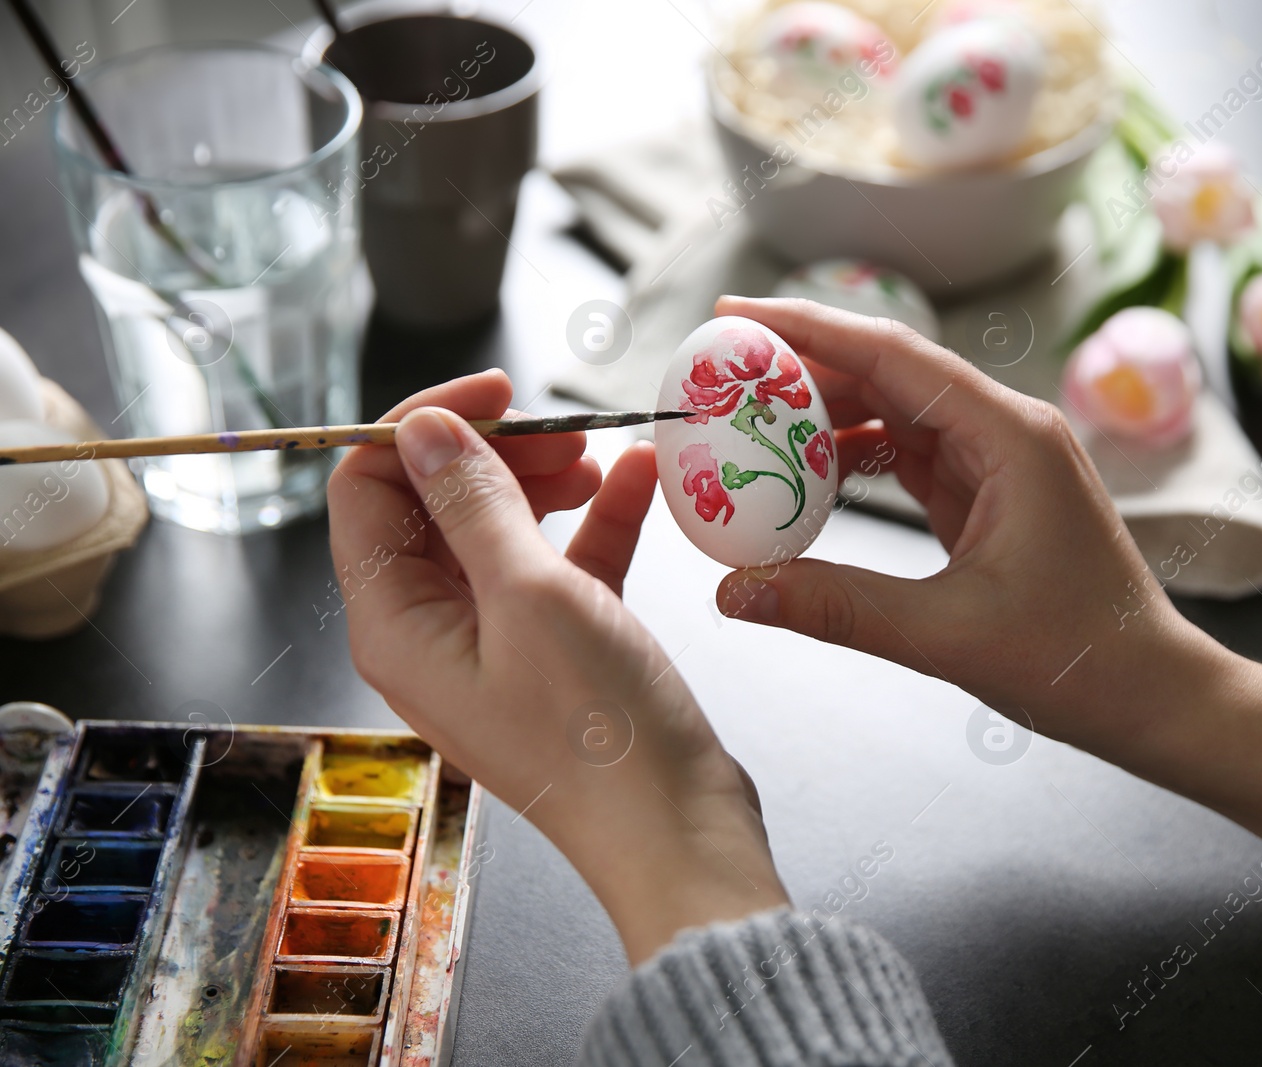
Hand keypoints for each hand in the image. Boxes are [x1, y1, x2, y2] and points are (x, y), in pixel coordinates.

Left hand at [328, 370, 787, 962]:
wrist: (674, 827)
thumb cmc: (597, 731)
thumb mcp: (531, 596)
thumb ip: (473, 503)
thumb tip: (420, 430)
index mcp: (394, 622)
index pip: (366, 489)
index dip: (422, 427)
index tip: (499, 394)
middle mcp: (431, 630)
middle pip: (434, 504)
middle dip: (496, 452)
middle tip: (565, 431)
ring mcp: (494, 642)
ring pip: (500, 529)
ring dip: (548, 481)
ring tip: (604, 456)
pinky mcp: (553, 651)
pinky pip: (559, 565)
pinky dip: (594, 522)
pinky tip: (641, 482)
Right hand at [711, 298, 1261, 885]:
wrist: (1154, 696)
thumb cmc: (1080, 661)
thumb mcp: (947, 636)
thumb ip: (836, 606)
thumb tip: (735, 592)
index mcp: (1011, 437)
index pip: (891, 355)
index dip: (806, 329)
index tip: (733, 318)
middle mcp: (1007, 431)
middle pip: (888, 372)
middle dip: (803, 367)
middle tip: (720, 373)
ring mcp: (1000, 461)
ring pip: (895, 412)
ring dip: (824, 415)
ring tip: (747, 422)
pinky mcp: (990, 495)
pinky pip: (908, 456)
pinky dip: (853, 460)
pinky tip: (804, 474)